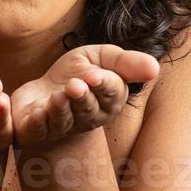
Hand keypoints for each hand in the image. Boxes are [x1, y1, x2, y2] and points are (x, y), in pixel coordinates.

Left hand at [9, 44, 160, 149]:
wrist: (42, 90)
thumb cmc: (76, 74)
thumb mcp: (102, 58)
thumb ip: (126, 63)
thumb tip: (155, 68)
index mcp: (107, 102)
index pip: (110, 94)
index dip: (104, 85)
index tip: (95, 76)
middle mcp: (86, 118)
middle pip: (87, 111)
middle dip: (82, 98)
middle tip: (75, 84)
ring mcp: (60, 127)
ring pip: (63, 122)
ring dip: (60, 110)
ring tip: (57, 96)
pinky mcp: (35, 131)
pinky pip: (37, 132)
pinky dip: (37, 124)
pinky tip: (37, 113)